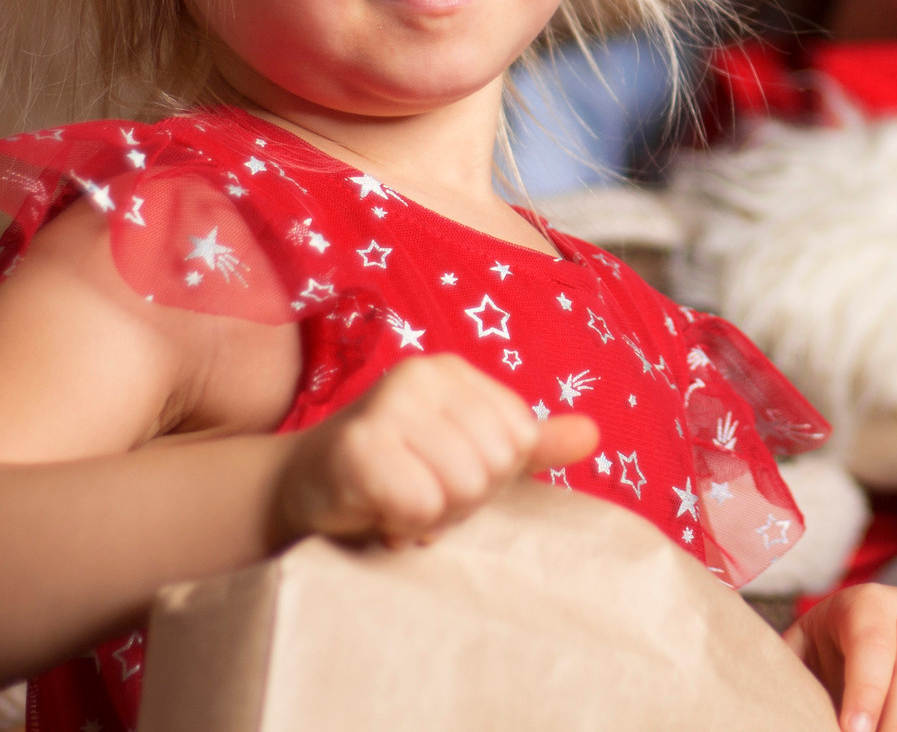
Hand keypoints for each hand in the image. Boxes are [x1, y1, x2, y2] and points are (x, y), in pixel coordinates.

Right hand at [274, 354, 596, 546]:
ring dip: (430, 515)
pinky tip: (378, 512)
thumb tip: (593, 435)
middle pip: (493, 467)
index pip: (520, 439)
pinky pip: (419, 504)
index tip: (443, 474)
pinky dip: (402, 524)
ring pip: (461, 487)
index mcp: (454, 373)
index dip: (490, 476)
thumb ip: (529, 446)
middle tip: (417, 492)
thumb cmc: (397, 473)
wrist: (303, 491)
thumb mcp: (468, 455)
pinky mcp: (356, 447)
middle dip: (459, 500)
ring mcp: (387, 405)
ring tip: (397, 501)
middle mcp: (422, 375)